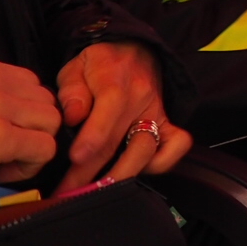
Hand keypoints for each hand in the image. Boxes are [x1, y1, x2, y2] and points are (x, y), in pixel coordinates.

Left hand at [54, 42, 191, 193]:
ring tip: (96, 194)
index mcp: (116, 80)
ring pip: (146, 149)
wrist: (134, 52)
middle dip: (92, 172)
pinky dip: (162, 163)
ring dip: (120, 175)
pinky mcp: (168, 123)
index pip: (109, 109)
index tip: (75, 158)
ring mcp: (157, 113)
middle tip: (69, 193)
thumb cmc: (100, 65)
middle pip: (122, 140)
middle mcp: (141, 98)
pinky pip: (177, 145)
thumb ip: (72, 91)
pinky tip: (138, 173)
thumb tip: (74, 116)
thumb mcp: (77, 67)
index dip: (92, 137)